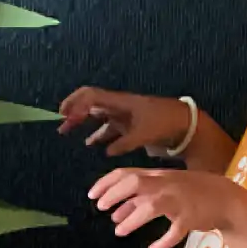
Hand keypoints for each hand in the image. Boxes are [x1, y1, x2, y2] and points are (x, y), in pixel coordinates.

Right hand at [58, 87, 191, 158]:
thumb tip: (107, 151)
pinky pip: (109, 128)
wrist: (185, 123)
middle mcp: (119, 106)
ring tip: (68, 131)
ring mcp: (124, 114)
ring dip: (82, 122)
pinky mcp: (129, 125)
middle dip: (74, 111)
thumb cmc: (165, 123)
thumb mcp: (145, 134)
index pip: (91, 96)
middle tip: (61, 122)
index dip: (75, 103)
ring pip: (97, 116)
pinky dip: (98, 135)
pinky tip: (92, 144)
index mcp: (120, 102)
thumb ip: (124, 143)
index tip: (64, 116)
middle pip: (91, 103)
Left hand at [91, 166, 246, 247]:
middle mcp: (166, 184)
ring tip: (120, 231)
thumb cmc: (190, 193)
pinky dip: (162, 241)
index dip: (106, 183)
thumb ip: (139, 200)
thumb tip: (113, 215)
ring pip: (151, 206)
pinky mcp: (191, 218)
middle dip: (115, 194)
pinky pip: (175, 231)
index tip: (92, 196)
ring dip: (132, 219)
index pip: (126, 173)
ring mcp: (179, 200)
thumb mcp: (163, 191)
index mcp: (157, 176)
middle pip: (136, 183)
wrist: (226, 198)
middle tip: (101, 209)